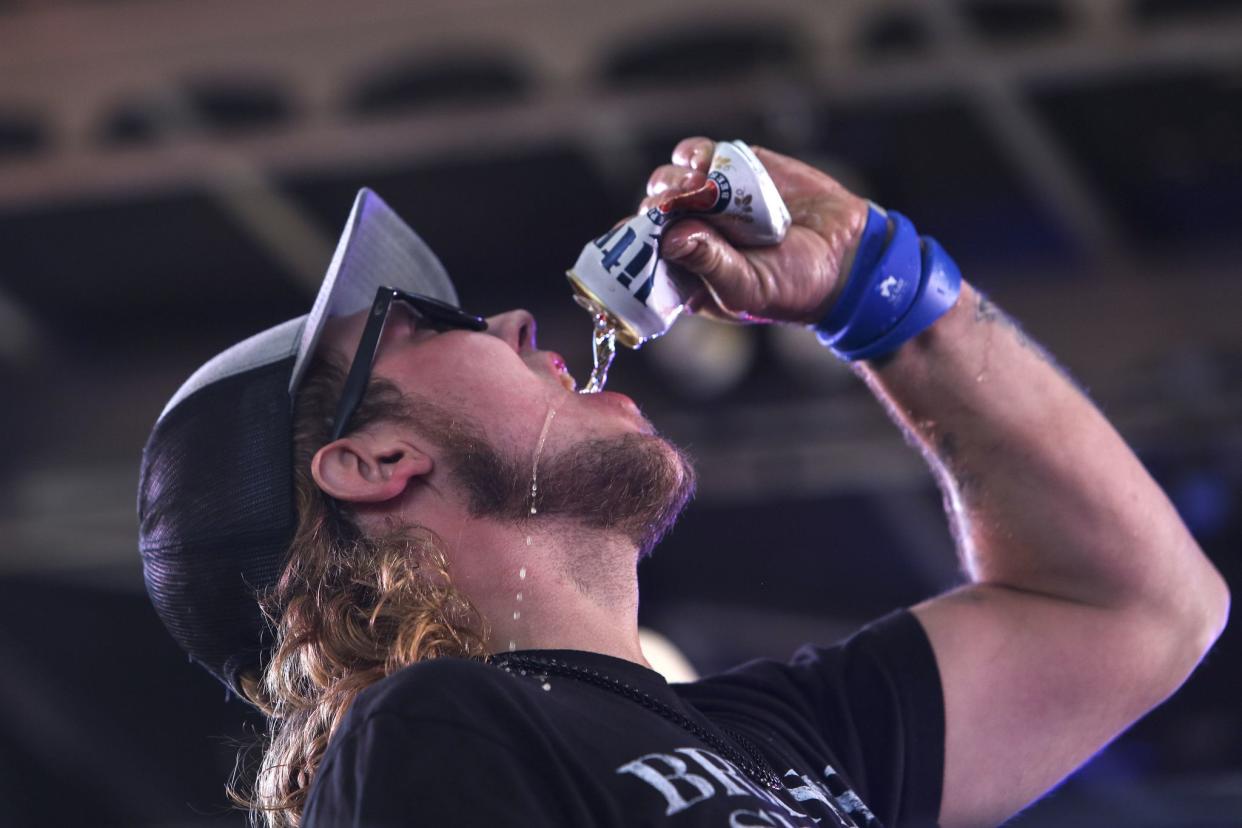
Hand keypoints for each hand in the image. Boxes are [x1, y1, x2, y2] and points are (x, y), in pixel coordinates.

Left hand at [641, 137, 869, 324]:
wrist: (846, 255)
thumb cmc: (793, 286)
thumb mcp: (749, 288)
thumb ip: (710, 265)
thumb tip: (671, 238)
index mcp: (684, 270)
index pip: (641, 253)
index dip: (634, 241)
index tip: (641, 233)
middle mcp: (690, 232)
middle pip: (651, 211)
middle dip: (657, 205)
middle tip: (672, 204)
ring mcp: (708, 199)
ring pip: (669, 178)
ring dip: (673, 178)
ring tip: (695, 185)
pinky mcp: (732, 167)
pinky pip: (700, 154)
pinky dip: (697, 154)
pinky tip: (706, 164)